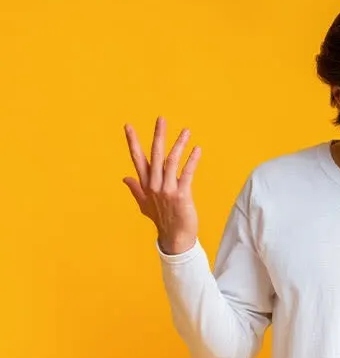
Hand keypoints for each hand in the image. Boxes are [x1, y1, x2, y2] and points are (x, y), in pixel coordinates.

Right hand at [123, 117, 201, 254]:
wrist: (174, 238)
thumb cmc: (161, 220)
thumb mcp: (144, 205)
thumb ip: (136, 189)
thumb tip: (124, 178)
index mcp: (145, 185)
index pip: (137, 159)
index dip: (133, 142)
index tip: (128, 126)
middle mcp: (154, 185)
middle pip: (154, 156)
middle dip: (158, 136)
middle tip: (161, 119)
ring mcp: (167, 190)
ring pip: (171, 162)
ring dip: (179, 145)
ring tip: (186, 131)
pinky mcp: (181, 195)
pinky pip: (186, 174)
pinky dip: (192, 161)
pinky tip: (197, 149)